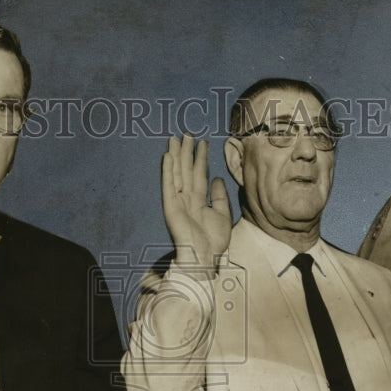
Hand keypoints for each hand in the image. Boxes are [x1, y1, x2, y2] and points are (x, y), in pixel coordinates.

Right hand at [162, 134, 231, 271]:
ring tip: (176, 138)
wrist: (204, 256)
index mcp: (199, 200)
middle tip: (187, 133)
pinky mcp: (171, 206)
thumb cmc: (213, 240)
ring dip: (176, 155)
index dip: (201, 158)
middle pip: (187, 170)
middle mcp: (187, 198)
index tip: (202, 142)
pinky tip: (167, 156)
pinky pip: (168, 185)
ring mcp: (178, 201)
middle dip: (187, 152)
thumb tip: (216, 179)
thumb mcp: (222, 214)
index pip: (199, 174)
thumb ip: (219, 196)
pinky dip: (167, 170)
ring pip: (177, 173)